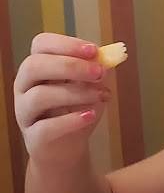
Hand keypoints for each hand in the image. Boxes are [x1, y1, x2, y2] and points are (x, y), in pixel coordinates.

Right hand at [14, 34, 110, 165]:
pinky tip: (89, 116)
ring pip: (39, 96)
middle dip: (69, 66)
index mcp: (37, 67)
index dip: (66, 44)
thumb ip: (96, 70)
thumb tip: (109, 56)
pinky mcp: (33, 137)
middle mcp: (24, 86)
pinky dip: (70, 121)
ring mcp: (25, 112)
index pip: (41, 44)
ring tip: (101, 96)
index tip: (94, 50)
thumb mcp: (89, 87)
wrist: (66, 149)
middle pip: (34, 66)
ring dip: (75, 93)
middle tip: (98, 73)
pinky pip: (45, 128)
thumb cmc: (75, 111)